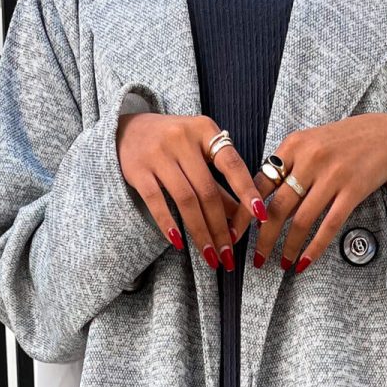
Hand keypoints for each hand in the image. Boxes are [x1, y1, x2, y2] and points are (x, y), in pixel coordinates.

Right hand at [117, 112, 267, 271]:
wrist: (125, 130)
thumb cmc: (170, 144)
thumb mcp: (197, 153)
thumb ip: (218, 183)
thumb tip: (240, 219)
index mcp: (204, 130)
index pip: (232, 164)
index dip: (247, 191)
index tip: (261, 216)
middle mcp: (182, 138)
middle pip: (208, 191)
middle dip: (220, 228)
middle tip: (229, 255)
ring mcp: (158, 153)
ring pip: (186, 200)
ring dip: (200, 233)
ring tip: (210, 256)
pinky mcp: (137, 169)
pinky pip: (156, 202)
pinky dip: (169, 225)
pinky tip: (179, 244)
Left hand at [250, 113, 386, 272]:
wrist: (384, 136)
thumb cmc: (341, 143)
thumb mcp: (308, 143)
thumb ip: (285, 167)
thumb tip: (259, 203)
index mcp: (293, 145)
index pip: (260, 184)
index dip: (245, 213)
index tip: (235, 234)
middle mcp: (310, 158)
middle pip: (278, 207)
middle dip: (263, 238)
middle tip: (256, 259)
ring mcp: (332, 175)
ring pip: (301, 221)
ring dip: (287, 247)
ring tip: (280, 264)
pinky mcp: (352, 190)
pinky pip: (328, 226)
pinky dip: (314, 247)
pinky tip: (304, 262)